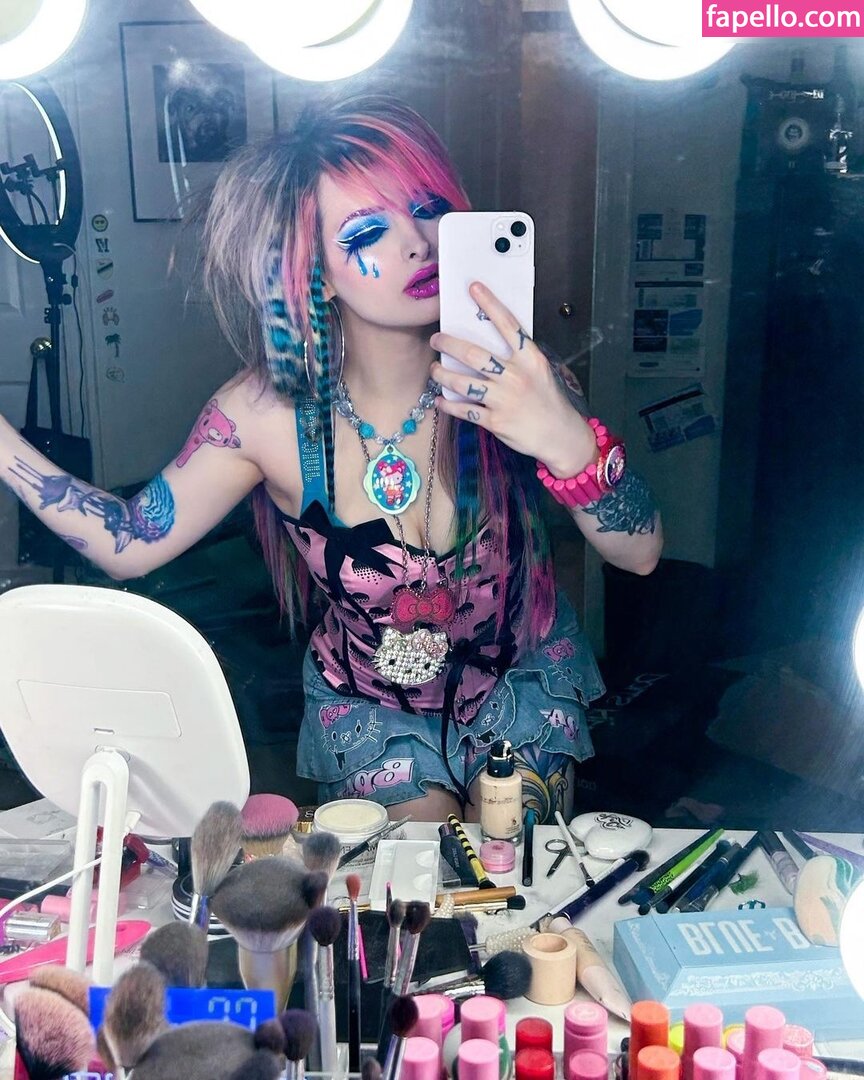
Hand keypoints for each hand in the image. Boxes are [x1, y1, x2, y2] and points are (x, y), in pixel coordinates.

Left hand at [430, 282, 595, 475]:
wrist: (560, 435)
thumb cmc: (548, 400)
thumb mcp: (540, 371)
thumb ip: (518, 357)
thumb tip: (487, 341)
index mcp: (530, 359)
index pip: (508, 326)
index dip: (490, 304)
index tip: (473, 289)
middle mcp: (515, 377)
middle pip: (474, 355)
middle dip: (449, 344)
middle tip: (436, 338)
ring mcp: (504, 400)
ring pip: (463, 383)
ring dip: (443, 374)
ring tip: (435, 370)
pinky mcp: (495, 422)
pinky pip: (464, 411)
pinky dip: (448, 404)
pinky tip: (440, 399)